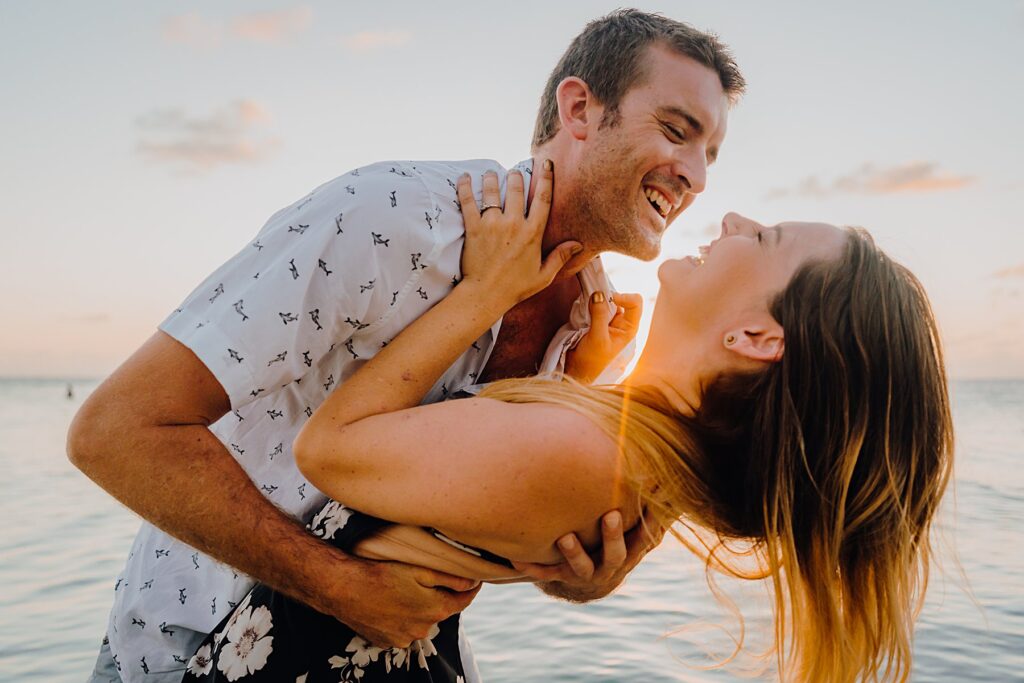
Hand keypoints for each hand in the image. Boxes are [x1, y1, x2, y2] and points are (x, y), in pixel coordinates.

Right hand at [330, 558, 480, 647]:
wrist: (344, 589)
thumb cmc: (381, 573)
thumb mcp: (419, 569)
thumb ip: (448, 578)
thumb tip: (473, 582)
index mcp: (435, 609)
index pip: (464, 601)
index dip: (470, 588)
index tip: (474, 578)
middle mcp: (423, 630)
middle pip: (441, 611)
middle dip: (439, 596)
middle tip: (428, 579)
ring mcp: (405, 639)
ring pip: (421, 621)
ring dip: (419, 609)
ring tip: (404, 590)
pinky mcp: (388, 642)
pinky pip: (403, 629)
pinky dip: (402, 618)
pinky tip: (390, 603)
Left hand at [457, 161, 580, 310]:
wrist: (485, 295)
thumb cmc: (515, 287)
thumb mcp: (543, 276)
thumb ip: (560, 257)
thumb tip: (578, 243)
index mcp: (532, 233)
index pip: (543, 199)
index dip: (546, 178)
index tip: (546, 164)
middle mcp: (513, 224)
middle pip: (516, 189)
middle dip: (517, 176)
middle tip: (515, 171)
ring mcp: (492, 224)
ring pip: (492, 191)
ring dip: (492, 179)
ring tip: (492, 173)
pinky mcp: (474, 228)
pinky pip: (468, 202)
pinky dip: (465, 187)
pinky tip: (464, 178)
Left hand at [510, 508, 666, 602]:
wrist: (589, 582)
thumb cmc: (615, 543)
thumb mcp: (636, 531)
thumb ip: (651, 510)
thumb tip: (670, 480)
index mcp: (629, 553)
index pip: (645, 541)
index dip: (651, 528)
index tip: (652, 508)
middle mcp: (608, 567)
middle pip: (615, 555)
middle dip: (613, 536)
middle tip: (611, 516)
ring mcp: (583, 574)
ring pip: (580, 568)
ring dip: (574, 553)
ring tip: (566, 537)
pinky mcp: (559, 576)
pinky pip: (545, 574)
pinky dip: (531, 566)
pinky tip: (516, 559)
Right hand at [565, 292, 642, 382]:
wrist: (578, 368)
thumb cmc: (592, 359)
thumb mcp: (597, 338)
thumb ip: (599, 315)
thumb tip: (598, 293)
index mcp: (629, 327)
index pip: (635, 303)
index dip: (623, 297)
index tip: (607, 299)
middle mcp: (621, 321)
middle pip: (621, 297)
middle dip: (607, 297)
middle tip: (593, 302)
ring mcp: (609, 319)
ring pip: (607, 299)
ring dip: (597, 300)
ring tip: (587, 309)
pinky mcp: (597, 318)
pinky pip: (596, 303)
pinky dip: (590, 302)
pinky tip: (584, 311)